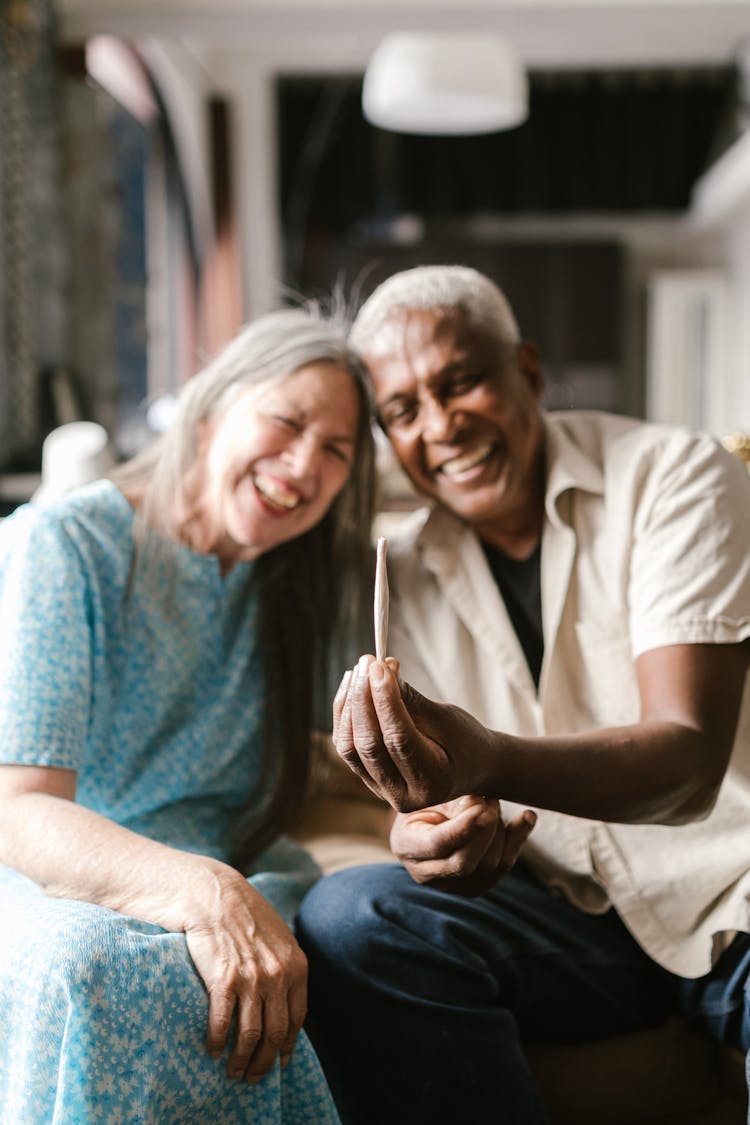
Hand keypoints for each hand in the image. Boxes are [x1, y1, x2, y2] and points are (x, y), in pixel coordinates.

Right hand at [184, 867, 307, 1082]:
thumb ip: (286, 966)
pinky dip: (216, 1042)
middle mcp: (278, 975)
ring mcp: (252, 979)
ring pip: (250, 1035)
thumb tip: (286, 998)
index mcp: (296, 966)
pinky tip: (211, 1050)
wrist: (214, 895)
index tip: (278, 1061)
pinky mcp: (223, 980)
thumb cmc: (244, 915)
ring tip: (233, 1071)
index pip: (297, 1018)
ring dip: (241, 1060)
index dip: (287, 1045)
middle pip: (275, 1033)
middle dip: (264, 1061)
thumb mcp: (278, 938)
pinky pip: (222, 1023)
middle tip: (253, 1077)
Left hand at [333, 655, 498, 811]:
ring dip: (349, 705)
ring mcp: (383, 791)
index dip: (385, 700)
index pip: (399, 739)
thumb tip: (381, 671)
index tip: (379, 666)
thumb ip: (412, 700)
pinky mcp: (370, 781)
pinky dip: (345, 716)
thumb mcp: (447, 719)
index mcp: (432, 781)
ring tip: (358, 671)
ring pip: (350, 748)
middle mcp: (404, 795)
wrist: (472, 768)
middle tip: (367, 662)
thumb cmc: (466, 741)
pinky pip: (347, 748)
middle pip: (369, 745)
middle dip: (363, 698)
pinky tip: (352, 688)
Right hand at [391, 796, 536, 895]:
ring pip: (488, 867)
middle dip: (486, 830)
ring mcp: (451, 885)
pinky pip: (503, 867)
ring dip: (499, 831)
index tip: (484, 806)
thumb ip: (451, 800)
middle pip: (464, 863)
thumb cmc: (424, 801)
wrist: (425, 820)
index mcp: (406, 846)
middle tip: (490, 800)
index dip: (464, 828)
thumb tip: (480, 804)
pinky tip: (527, 817)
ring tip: (493, 803)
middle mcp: (425, 873)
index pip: (437, 845)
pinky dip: (518, 840)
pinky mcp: (475, 886)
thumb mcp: (428, 795)